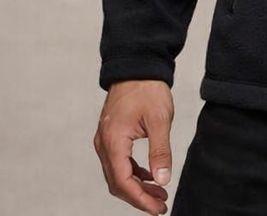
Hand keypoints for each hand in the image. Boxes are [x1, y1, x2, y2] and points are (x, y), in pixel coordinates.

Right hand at [93, 79, 174, 213]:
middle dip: (139, 197)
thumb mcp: (159, 120)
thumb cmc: (148, 89)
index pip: (123, 182)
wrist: (138, 65)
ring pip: (117, 173)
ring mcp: (105, 139)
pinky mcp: (111, 135)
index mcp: (113, 141)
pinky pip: (119, 162)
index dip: (140, 199)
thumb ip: (160, 151)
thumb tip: (163, 179)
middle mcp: (104, 143)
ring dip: (136, 186)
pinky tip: (149, 176)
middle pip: (117, 182)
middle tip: (161, 205)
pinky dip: (133, 173)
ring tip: (159, 193)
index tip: (158, 208)